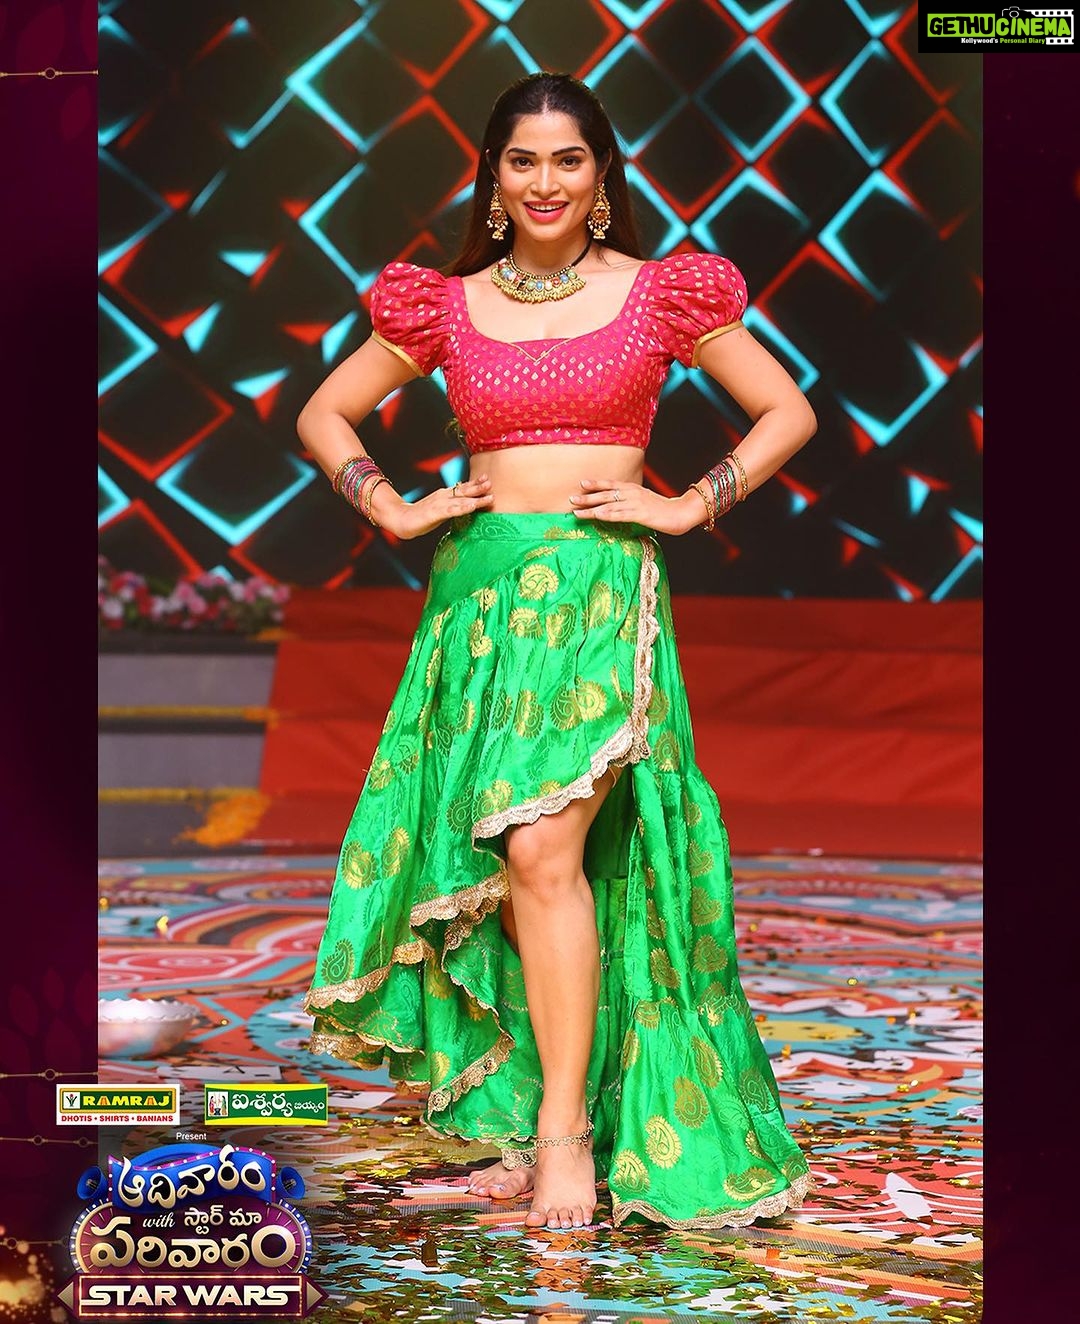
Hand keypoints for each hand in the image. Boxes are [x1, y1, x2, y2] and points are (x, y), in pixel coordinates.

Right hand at [384, 476, 493, 539]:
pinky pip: (452, 510)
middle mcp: (443, 496)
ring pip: (461, 500)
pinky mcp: (435, 513)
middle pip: (463, 491)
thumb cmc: (421, 516)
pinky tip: (472, 507)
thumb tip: (465, 505)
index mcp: (444, 494)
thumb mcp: (439, 508)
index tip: (487, 478)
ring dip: (476, 497)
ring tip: (489, 496)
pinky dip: (463, 508)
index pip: (462, 487)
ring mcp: (439, 504)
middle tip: (491, 482)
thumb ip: (451, 505)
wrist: (401, 518)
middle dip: (478, 487)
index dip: (475, 483)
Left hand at [569, 478, 705, 535]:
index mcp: (633, 489)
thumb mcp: (645, 501)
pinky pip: (620, 515)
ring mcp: (636, 503)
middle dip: (587, 497)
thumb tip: (618, 505)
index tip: (581, 483)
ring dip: (591, 509)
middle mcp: (632, 493)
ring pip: (609, 505)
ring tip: (576, 512)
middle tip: (571, 499)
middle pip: (606, 494)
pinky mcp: (640, 514)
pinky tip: (597, 516)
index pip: (611, 484)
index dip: (596, 484)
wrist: (682, 512)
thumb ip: (631, 501)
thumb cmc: (663, 509)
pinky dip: (607, 515)